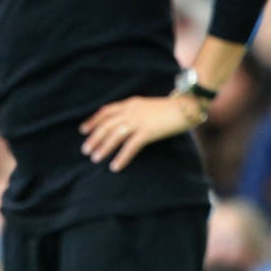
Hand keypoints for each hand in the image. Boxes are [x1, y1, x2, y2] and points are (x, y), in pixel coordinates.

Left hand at [79, 96, 193, 171]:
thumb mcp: (147, 106)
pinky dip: (121, 157)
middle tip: (85, 149)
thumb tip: (125, 123)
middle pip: (106, 124)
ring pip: (114, 135)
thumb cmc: (170, 108)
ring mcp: (139, 121)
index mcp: (130, 103)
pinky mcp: (148, 132)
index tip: (83, 130)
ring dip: (103, 147)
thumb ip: (135, 112)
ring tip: (95, 158)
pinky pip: (130, 146)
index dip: (93, 121)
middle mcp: (131, 110)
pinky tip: (115, 166)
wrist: (187, 106)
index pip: (106, 111)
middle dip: (94, 137)